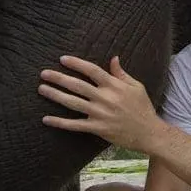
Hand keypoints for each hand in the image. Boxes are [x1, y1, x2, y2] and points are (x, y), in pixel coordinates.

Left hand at [38, 55, 163, 152]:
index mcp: (114, 86)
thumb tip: (113, 58)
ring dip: (55, 95)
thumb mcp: (136, 86)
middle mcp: (105, 98)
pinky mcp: (97, 128)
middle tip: (44, 73)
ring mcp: (99, 114)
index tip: (63, 59)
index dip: (76, 63)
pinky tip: (46, 118)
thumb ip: (121, 73)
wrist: (148, 133)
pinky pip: (74, 125)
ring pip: (72, 103)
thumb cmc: (143, 108)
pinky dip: (60, 122)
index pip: (91, 70)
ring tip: (41, 89)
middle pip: (77, 85)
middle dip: (58, 78)